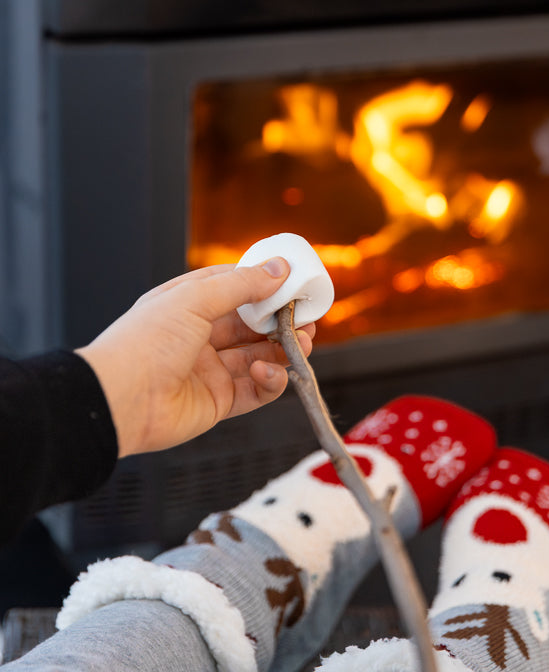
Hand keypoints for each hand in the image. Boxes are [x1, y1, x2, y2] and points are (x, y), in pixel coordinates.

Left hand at [76, 260, 314, 457]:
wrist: (118, 401)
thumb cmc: (145, 342)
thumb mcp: (195, 298)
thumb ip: (242, 285)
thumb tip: (279, 268)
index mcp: (188, 303)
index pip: (234, 287)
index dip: (265, 284)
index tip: (294, 283)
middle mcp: (199, 336)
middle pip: (252, 325)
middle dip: (282, 321)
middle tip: (307, 319)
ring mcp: (209, 370)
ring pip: (259, 357)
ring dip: (284, 350)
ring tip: (302, 344)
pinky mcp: (217, 402)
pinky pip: (255, 391)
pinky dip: (270, 381)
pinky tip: (267, 372)